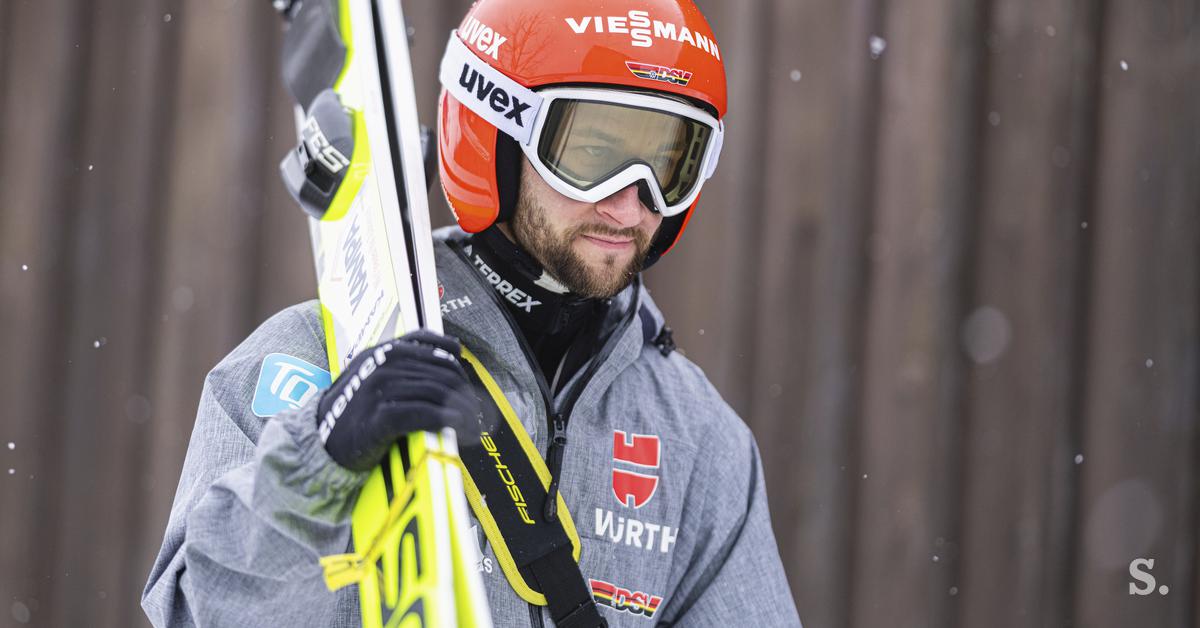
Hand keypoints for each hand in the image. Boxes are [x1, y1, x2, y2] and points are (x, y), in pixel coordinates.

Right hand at [317, 330, 479, 470]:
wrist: (318, 442)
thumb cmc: (352, 412)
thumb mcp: (371, 377)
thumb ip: (401, 364)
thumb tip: (450, 352)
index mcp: (381, 351)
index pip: (427, 341)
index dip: (452, 358)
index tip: (464, 374)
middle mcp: (381, 364)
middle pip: (440, 370)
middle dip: (463, 390)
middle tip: (475, 410)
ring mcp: (379, 389)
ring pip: (437, 392)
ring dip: (462, 409)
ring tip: (472, 424)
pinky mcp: (379, 418)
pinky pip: (424, 413)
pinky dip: (446, 419)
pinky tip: (456, 426)